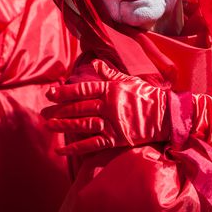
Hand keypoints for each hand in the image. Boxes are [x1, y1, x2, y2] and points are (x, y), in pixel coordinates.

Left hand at [43, 60, 169, 155]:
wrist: (167, 115)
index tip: (51, 93)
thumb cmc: (148, 96)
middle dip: (59, 110)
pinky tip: (62, 150)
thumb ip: (109, 73)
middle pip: (79, 107)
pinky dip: (75, 148)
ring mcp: (112, 123)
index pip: (83, 89)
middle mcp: (109, 105)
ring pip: (82, 125)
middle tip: (44, 112)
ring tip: (49, 125)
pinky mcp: (116, 139)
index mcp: (111, 89)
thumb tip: (95, 62)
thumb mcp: (129, 80)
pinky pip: (92, 144)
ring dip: (64, 126)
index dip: (65, 92)